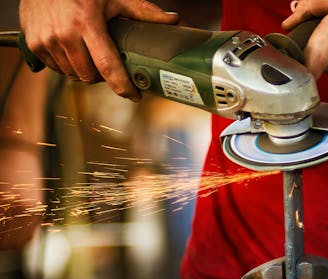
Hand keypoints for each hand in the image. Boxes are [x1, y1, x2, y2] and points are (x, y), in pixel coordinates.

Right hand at [19, 0, 178, 100]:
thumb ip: (143, 11)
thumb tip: (173, 20)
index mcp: (87, 23)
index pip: (108, 66)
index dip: (123, 86)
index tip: (135, 96)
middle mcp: (64, 35)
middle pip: (90, 77)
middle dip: (103, 78)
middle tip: (110, 67)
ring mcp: (46, 41)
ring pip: (73, 76)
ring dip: (85, 73)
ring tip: (91, 57)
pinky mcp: (33, 44)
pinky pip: (56, 69)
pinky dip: (68, 67)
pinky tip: (74, 53)